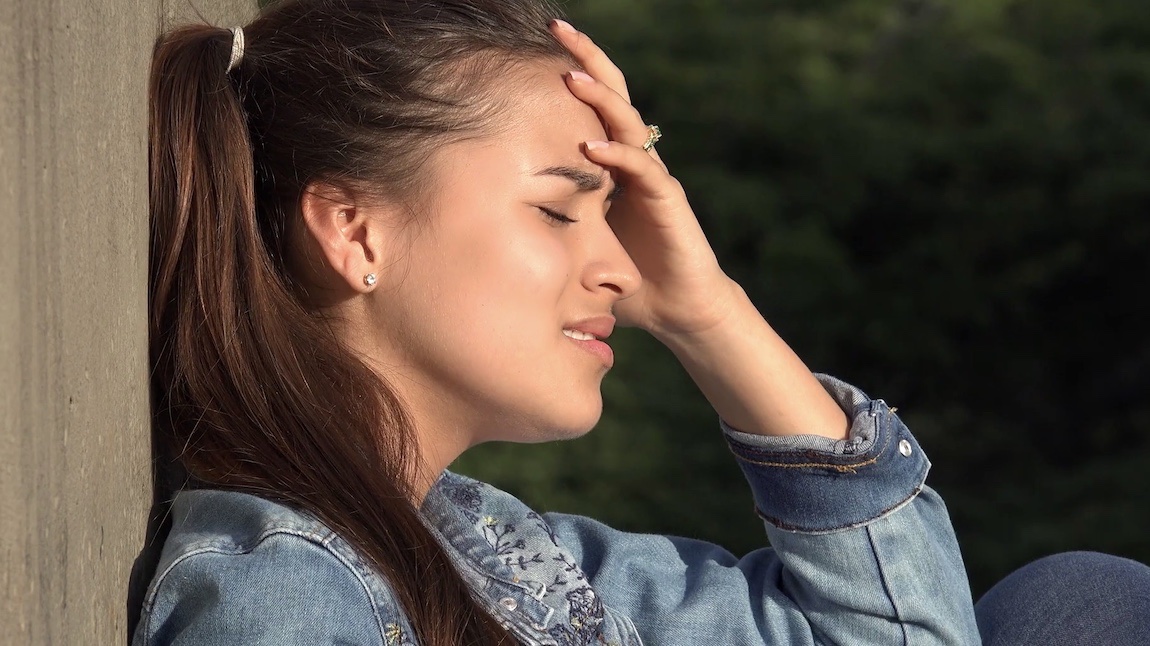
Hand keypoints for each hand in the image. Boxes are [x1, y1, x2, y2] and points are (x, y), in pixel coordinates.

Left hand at [550, 20, 740, 340]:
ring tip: (570, 76)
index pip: (590, 108)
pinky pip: (642, 167)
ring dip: (600, 97)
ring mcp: (652, 177)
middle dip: (586, 60)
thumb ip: (545, 227)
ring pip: (629, 121)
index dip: (570, 75)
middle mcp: (633, 162)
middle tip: (557, 30)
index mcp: (612, 166)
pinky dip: (617, 153)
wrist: (677, 308)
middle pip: (612, 96)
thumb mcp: (576, 245)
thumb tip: (487, 226)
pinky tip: (590, 146)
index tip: (533, 49)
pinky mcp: (668, 199)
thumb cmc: (626, 279)